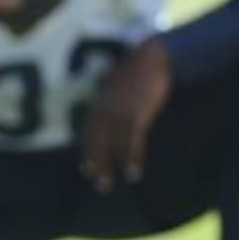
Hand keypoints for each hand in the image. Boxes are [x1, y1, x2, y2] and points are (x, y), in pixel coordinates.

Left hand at [78, 37, 172, 192]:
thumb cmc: (139, 68)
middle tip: (94, 181)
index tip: (86, 168)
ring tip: (106, 185)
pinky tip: (132, 172)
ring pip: (109, 143)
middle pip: (94, 138)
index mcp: (100, 99)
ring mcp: (119, 109)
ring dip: (108, 165)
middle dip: (94, 160)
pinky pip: (131, 140)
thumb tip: (111, 115)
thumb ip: (112, 98)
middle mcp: (104, 106)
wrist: (155, 55)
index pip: (89, 128)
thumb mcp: (119, 83)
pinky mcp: (136, 112)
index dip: (88, 149)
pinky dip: (130, 157)